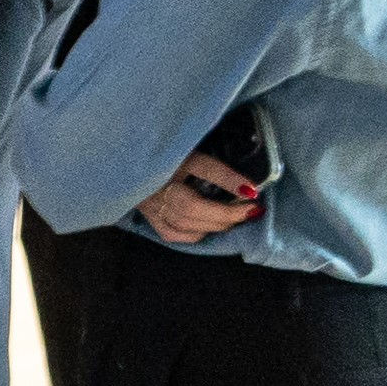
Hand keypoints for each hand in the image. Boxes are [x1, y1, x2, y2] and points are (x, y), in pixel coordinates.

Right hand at [134, 151, 263, 244]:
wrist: (133, 158)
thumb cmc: (168, 153)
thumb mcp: (192, 151)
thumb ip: (217, 166)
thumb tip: (248, 185)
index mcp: (170, 158)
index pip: (203, 168)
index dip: (228, 180)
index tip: (253, 191)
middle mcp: (157, 183)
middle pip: (191, 205)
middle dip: (226, 213)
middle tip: (251, 211)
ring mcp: (150, 203)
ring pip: (183, 222)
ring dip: (214, 224)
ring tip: (234, 219)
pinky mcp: (148, 216)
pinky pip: (172, 233)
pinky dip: (194, 234)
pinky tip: (207, 228)